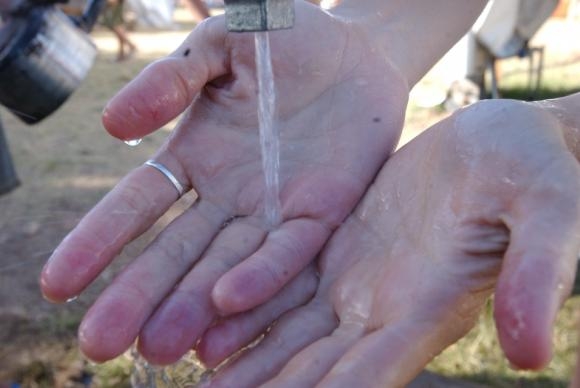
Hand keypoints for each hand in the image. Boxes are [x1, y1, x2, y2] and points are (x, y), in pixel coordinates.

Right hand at [40, 2, 407, 364]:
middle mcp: (228, 195)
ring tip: (156, 350)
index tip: (58, 284)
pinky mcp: (321, 213)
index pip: (138, 207)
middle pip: (175, 253)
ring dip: (192, 306)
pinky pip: (288, 251)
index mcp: (195, 158)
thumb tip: (112, 125)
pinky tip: (227, 306)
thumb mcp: (219, 47)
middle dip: (138, 296)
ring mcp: (274, 209)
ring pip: (225, 265)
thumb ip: (170, 81)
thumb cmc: (285, 42)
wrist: (356, 51)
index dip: (97, 243)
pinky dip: (260, 277)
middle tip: (100, 344)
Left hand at [197, 98, 579, 386]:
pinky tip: (211, 325)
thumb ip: (536, 275)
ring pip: (292, 332)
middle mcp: (387, 307)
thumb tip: (532, 354)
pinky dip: (248, 307)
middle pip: (319, 368)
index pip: (371, 372)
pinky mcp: (338, 249)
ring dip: (248, 361)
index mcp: (431, 308)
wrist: (499, 141)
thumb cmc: (533, 167)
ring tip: (200, 383)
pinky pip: (285, 284)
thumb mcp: (548, 209)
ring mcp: (359, 281)